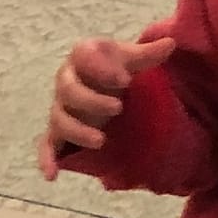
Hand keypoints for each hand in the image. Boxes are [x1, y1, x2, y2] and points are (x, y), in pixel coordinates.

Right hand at [36, 34, 173, 180]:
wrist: (104, 82)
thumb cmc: (115, 67)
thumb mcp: (130, 60)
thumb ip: (148, 54)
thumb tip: (171, 42)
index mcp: (81, 56)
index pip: (82, 56)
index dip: (102, 68)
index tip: (126, 80)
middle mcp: (65, 80)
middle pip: (68, 90)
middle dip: (92, 101)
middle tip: (118, 108)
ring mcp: (60, 107)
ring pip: (60, 119)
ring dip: (77, 131)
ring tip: (101, 141)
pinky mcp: (57, 132)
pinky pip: (46, 146)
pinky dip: (47, 159)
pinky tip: (53, 175)